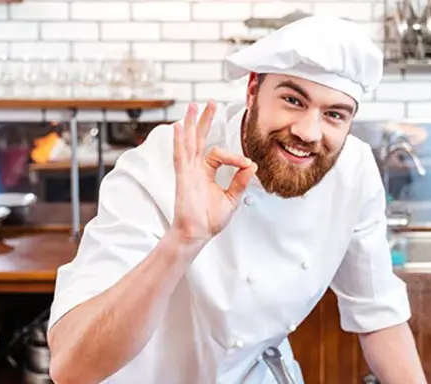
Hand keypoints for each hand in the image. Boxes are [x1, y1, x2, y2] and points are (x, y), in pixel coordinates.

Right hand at [171, 101, 257, 245]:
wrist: (197, 233)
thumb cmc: (209, 220)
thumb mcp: (231, 199)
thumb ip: (240, 181)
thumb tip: (252, 166)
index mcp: (206, 173)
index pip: (219, 154)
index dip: (235, 157)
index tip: (247, 165)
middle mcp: (195, 169)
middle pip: (199, 139)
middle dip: (204, 120)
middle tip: (210, 103)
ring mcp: (188, 171)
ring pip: (188, 142)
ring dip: (190, 124)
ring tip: (191, 106)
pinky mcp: (183, 177)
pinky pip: (180, 155)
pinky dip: (179, 141)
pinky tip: (178, 127)